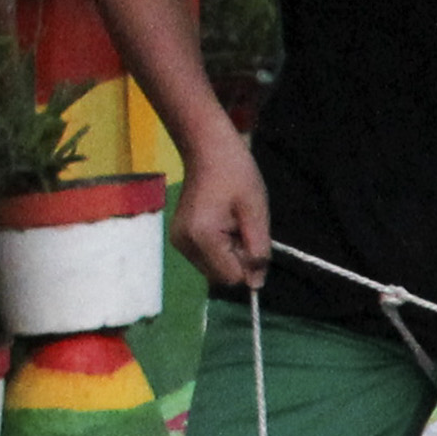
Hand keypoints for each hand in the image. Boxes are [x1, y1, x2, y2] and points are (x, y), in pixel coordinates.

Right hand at [171, 133, 270, 287]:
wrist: (207, 150)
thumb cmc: (236, 174)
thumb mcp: (256, 212)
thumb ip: (258, 250)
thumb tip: (256, 285)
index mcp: (201, 236)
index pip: (231, 277)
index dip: (249, 264)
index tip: (251, 236)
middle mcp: (184, 244)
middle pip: (221, 277)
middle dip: (239, 259)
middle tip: (242, 226)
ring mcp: (178, 242)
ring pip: (214, 269)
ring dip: (230, 254)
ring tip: (232, 222)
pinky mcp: (179, 238)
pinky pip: (206, 258)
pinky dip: (220, 248)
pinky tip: (222, 223)